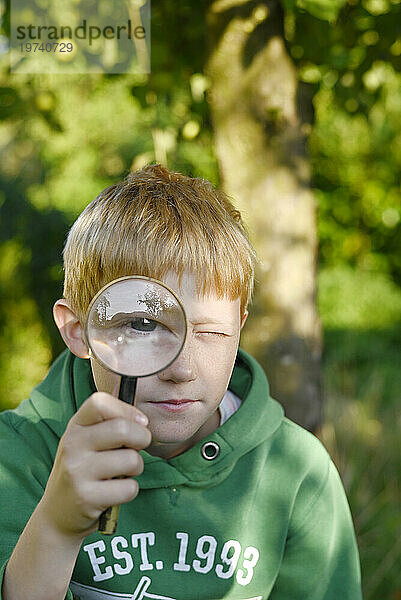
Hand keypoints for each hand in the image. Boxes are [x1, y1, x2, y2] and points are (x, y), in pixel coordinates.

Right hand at [39, 392, 150, 537]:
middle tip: (138, 448)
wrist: (57, 513)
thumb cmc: (83, 470)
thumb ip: (110, 425)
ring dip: (137, 468)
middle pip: (122, 429)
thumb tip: (142, 421)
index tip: (139, 423)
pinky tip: (114, 492)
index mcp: (75, 426)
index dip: (127, 410)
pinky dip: (129, 490)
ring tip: (123, 473)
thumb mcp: (87, 441)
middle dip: (142, 438)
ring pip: (131, 460)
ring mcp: (77, 471)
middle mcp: (72, 445)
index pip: (100, 402)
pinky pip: (129, 488)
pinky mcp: (86, 497)